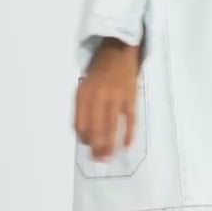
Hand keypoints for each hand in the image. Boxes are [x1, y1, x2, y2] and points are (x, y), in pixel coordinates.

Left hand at [75, 38, 141, 160]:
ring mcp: (116, 97)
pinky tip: (127, 146)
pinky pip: (130, 119)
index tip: (87, 147)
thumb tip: (86, 134)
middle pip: (96, 127)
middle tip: (98, 161)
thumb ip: (84, 107)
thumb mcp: (84, 85)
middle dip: (97, 146)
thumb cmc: (99, 72)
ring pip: (112, 126)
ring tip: (109, 158)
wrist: (118, 49)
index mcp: (84, 93)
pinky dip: (129, 134)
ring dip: (110, 144)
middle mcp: (99, 96)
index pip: (81, 122)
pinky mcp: (131, 98)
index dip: (83, 137)